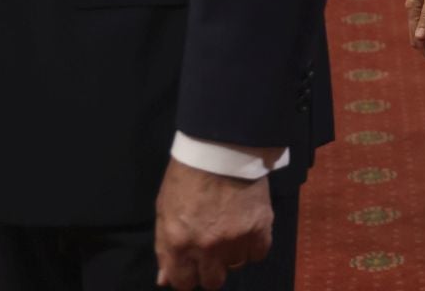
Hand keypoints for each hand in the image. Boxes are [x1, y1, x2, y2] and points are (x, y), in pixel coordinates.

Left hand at [154, 159, 273, 289]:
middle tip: (213, 252)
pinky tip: (249, 230)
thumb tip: (165, 280)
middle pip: (212, 281)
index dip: (187, 277)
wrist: (221, 147)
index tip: (193, 269)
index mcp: (177, 243)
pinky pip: (258, 253)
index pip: (182, 282)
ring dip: (232, 253)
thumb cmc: (187, 175)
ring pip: (235, 265)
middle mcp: (205, 247)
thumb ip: (165, 248)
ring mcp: (234, 240)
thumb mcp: (165, 211)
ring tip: (232, 232)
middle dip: (211, 270)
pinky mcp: (259, 228)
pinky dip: (254, 245)